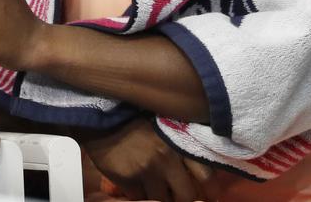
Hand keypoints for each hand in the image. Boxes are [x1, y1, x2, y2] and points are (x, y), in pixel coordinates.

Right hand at [81, 118, 212, 201]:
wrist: (101, 118)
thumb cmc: (134, 120)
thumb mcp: (164, 128)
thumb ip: (180, 146)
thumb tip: (195, 172)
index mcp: (179, 143)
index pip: (206, 175)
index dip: (210, 190)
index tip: (208, 194)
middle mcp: (166, 158)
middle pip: (187, 195)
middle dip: (183, 198)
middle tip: (177, 194)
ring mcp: (147, 170)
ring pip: (162, 200)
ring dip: (160, 197)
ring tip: (155, 188)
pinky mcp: (128, 179)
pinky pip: (138, 198)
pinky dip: (138, 195)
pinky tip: (136, 184)